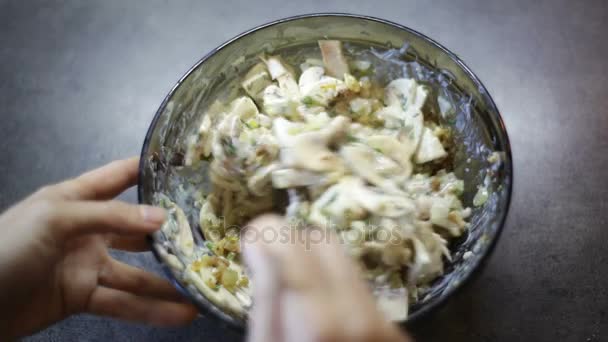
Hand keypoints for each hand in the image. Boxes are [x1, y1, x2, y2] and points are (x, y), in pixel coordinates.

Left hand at [0, 157, 196, 338]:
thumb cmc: (7, 245)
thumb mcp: (55, 218)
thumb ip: (109, 216)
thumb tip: (161, 217)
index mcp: (76, 198)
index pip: (119, 176)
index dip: (150, 169)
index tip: (186, 165)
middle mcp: (87, 229)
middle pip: (136, 228)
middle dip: (168, 232)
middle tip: (205, 236)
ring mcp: (86, 264)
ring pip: (136, 273)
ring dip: (166, 282)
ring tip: (201, 286)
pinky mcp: (83, 296)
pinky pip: (123, 302)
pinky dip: (151, 310)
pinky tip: (180, 314)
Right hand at [242, 214, 409, 341]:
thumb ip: (267, 298)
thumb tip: (259, 242)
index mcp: (320, 320)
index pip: (293, 244)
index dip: (267, 230)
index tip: (252, 236)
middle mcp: (361, 312)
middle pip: (325, 241)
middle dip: (293, 242)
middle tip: (273, 263)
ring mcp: (385, 320)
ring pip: (346, 261)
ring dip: (316, 262)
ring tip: (297, 287)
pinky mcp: (395, 328)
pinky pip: (361, 287)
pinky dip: (336, 286)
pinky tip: (324, 308)